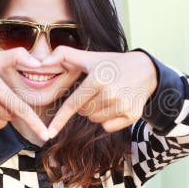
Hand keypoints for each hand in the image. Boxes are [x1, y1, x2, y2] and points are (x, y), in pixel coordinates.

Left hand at [41, 48, 157, 136]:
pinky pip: (108, 127)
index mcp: (97, 79)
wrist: (146, 70)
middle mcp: (110, 93)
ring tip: (108, 96)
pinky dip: (108, 120)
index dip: (60, 119)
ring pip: (95, 120)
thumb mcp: (90, 57)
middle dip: (85, 105)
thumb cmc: (112, 64)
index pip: (73, 104)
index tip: (49, 132)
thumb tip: (42, 62)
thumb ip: (64, 55)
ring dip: (97, 112)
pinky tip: (116, 105)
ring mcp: (122, 105)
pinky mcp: (132, 115)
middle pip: (83, 113)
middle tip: (97, 91)